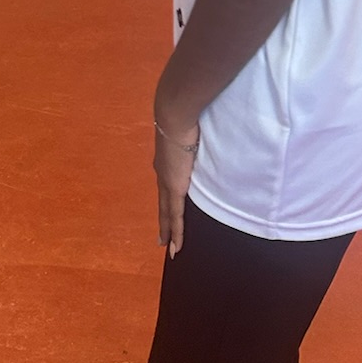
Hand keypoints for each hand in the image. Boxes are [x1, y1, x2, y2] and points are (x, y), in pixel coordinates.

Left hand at [154, 117, 199, 257]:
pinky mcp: (174, 188)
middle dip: (163, 222)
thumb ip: (191, 142)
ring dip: (167, 230)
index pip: (165, 187)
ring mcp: (166, 183)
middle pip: (162, 204)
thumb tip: (200, 139)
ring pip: (166, 213)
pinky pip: (175, 215)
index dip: (165, 202)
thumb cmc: (184, 119)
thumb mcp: (187, 134)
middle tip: (161, 239)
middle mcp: (162, 174)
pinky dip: (175, 232)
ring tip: (166, 245)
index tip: (164, 214)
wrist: (174, 117)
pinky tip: (175, 245)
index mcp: (164, 163)